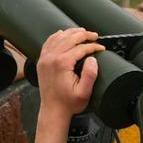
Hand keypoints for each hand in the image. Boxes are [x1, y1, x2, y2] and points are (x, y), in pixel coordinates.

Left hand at [32, 28, 103, 142]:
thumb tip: (92, 58)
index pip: (81, 48)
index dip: (93, 46)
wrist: (53, 111)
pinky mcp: (42, 61)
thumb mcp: (84, 92)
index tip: (100, 48)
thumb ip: (90, 74)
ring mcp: (45, 59)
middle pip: (70, 38)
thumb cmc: (68, 103)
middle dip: (84, 35)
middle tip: (94, 36)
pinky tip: (63, 34)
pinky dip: (56, 36)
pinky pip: (48, 43)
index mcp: (62, 63)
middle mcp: (52, 58)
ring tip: (82, 32)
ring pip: (59, 37)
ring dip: (71, 32)